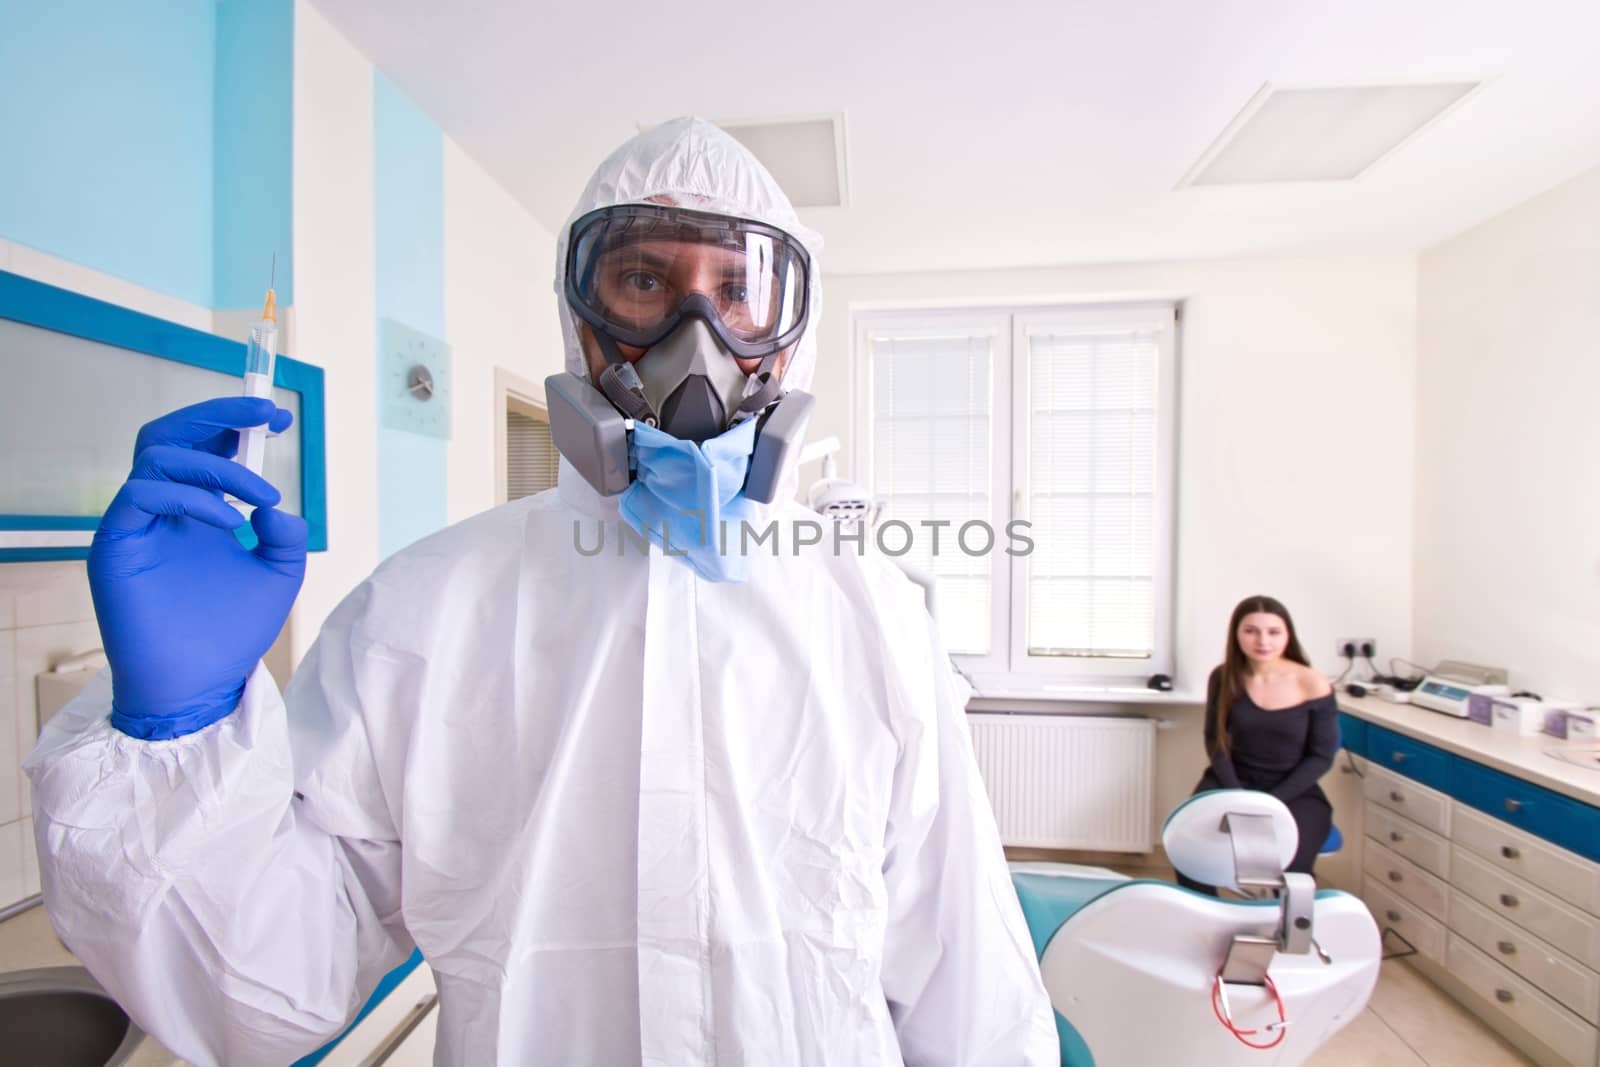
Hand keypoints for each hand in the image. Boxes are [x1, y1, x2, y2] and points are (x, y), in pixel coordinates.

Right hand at [89, 397, 307, 738]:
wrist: (200, 686)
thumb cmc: (232, 633)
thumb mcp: (278, 576)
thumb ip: (286, 536)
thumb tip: (272, 504)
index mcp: (195, 510)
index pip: (203, 447)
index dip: (235, 423)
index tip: (277, 416)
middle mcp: (161, 510)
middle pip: (170, 435)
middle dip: (218, 415)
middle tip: (262, 415)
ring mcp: (136, 524)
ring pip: (156, 455)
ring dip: (216, 464)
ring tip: (260, 493)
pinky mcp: (115, 545)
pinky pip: (142, 494)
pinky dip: (191, 497)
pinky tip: (230, 522)